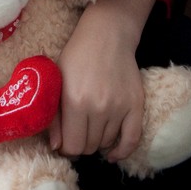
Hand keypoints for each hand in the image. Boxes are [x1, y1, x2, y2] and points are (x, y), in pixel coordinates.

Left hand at [48, 5, 144, 160]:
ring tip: (91, 129)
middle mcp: (99, 108)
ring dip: (98, 142)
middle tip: (78, 132)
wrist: (107, 36)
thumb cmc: (76, 56)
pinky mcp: (136, 105)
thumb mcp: (57, 81)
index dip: (67, 147)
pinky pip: (132, 139)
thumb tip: (57, 147)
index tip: (65, 141)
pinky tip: (112, 153)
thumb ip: (54, 115)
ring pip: (107, 143)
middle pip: (89, 146)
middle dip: (81, 144)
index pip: (73, 145)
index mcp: (75, 101)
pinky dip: (122, 151)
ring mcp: (120, 108)